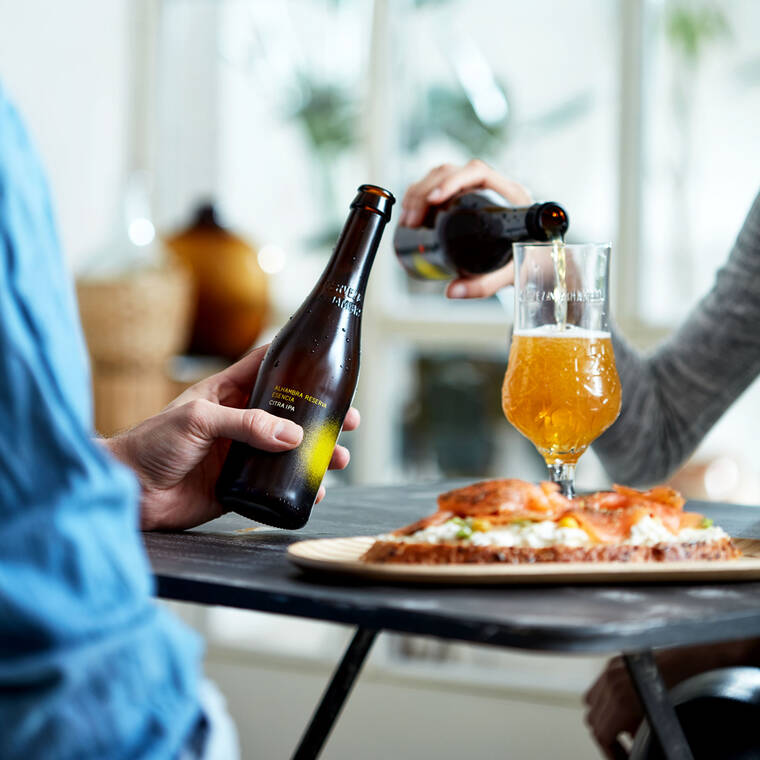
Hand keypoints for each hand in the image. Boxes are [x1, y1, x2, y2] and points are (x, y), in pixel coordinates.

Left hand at [105, 345, 359, 530]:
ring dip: (318, 452)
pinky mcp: (242, 485)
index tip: (327, 364)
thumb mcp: (198, 422)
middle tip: (350, 421)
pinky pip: (278, 484)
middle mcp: (240, 421)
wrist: (129, 492)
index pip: (267, 367)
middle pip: (292, 411)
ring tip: (339, 459)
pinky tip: (315, 490)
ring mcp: (243, 453)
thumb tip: (293, 436)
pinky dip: (300, 486)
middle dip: (323, 415)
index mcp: (227, 393)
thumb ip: (245, 424)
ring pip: (291, 449)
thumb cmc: (151, 444)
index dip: (297, 363)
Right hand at [399, 159, 531, 298]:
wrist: (538, 258)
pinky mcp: (465, 197)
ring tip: (409, 220)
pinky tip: (412, 214)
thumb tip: (452, 291)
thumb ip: (482, 285)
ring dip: (419, 192)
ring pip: (442, 175)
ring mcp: (477, 190)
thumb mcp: (509, 274)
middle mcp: (493, 187)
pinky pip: (439, 185)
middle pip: (453, 170)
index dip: (453, 180)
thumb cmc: (530, 261)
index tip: (434, 199)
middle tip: (413, 220)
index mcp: (510, 195)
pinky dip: (421, 196)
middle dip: (426, 191)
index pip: (478, 173)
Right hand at [584, 640, 759, 757]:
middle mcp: (611, 683)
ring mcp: (611, 670)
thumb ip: (638, 738)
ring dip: (603, 716)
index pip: (601, 733)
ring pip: (592, 702)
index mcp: (621, 701)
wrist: (693, 662)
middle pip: (593, 719)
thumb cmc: (684, 692)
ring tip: (621, 727)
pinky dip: (605, 699)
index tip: (623, 757)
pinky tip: (622, 706)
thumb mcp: (658, 725)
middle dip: (607, 736)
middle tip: (623, 749)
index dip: (611, 751)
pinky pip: (599, 686)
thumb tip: (633, 748)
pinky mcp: (614, 662)